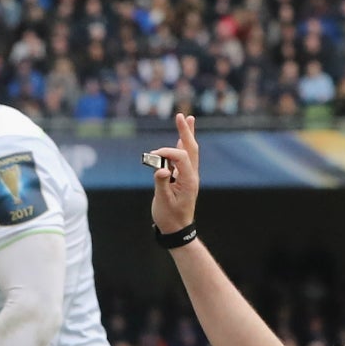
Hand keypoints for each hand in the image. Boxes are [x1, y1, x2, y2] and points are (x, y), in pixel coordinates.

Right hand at [151, 111, 199, 235]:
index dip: (167, 152)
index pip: (180, 157)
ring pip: (190, 151)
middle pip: (191, 148)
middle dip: (186, 131)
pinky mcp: (184, 179)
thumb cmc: (169, 217)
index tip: (152, 155)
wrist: (178, 230)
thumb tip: (160, 169)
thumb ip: (162, 184)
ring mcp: (189, 176)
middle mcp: (192, 175)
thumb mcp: (163, 202)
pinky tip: (181, 139)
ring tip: (187, 119)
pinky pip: (185, 159)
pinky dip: (182, 147)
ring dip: (187, 135)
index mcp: (188, 180)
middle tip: (183, 116)